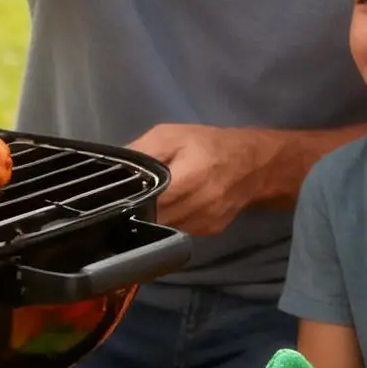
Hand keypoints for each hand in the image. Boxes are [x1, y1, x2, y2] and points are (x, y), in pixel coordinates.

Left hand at [127, 123, 270, 236]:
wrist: (253, 165)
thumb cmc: (208, 144)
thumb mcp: (170, 135)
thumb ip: (141, 151)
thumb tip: (113, 167)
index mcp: (191, 175)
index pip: (152, 198)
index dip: (132, 200)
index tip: (115, 197)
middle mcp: (201, 203)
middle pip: (156, 218)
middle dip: (137, 213)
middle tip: (123, 204)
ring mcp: (206, 221)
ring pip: (166, 230)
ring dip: (151, 222)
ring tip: (141, 207)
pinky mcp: (209, 231)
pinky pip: (179, 232)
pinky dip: (167, 224)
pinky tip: (164, 212)